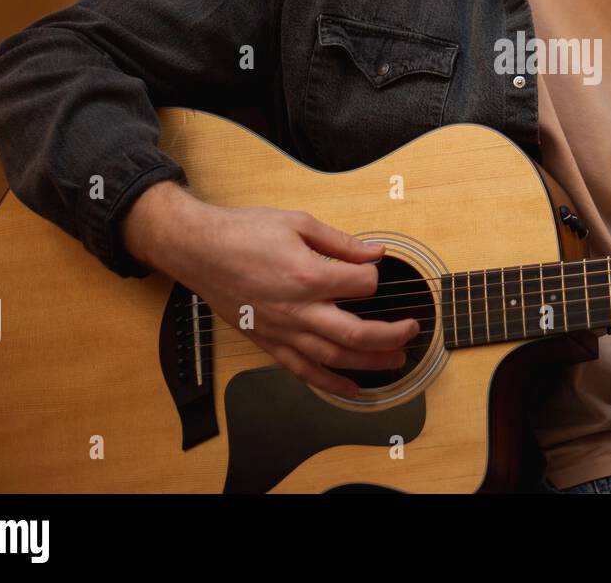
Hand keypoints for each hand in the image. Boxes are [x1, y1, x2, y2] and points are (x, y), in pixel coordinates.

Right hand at [123, 182, 419, 397]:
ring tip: (395, 360)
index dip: (376, 278)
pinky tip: (352, 388)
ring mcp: (282, 331)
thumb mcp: (297, 223)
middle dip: (391, 335)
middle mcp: (297, 309)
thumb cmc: (244, 233)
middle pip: (356, 334)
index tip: (376, 272)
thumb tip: (375, 253)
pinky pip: (303, 371)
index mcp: (307, 275)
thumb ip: (340, 242)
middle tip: (411, 331)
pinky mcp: (269, 343)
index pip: (361, 285)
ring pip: (334, 359)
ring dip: (370, 363)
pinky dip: (330, 384)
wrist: (199, 251)